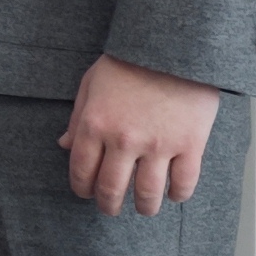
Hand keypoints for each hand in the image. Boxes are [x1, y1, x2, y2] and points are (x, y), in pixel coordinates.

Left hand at [61, 51, 221, 216]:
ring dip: (144, 207)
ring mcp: (158, 144)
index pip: (81, 171)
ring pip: (148, 193)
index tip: (86, 193)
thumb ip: (78, 118)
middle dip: (108, 205)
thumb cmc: (131, 60)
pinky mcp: (190, 144)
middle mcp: (123, 139)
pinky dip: (178, 195)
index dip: (82, 188)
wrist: (174, 46)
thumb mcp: (91, 84)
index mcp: (94, 124)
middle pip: (111, 189)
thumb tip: (66, 145)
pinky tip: (173, 195)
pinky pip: (184, 182)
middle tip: (111, 208)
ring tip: (144, 208)